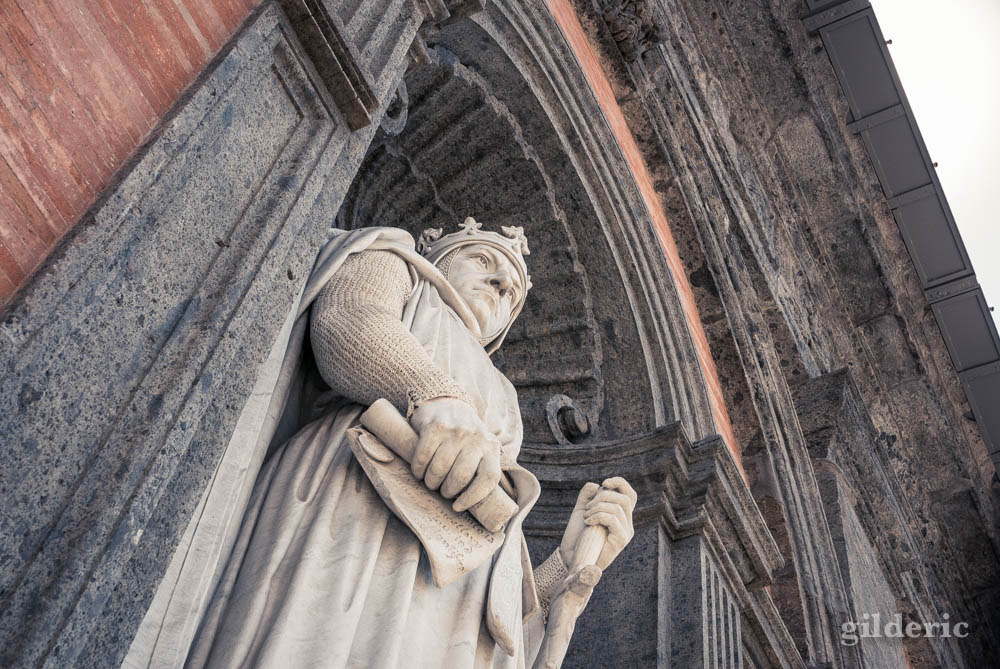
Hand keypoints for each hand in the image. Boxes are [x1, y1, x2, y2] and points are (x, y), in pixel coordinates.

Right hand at [408, 397, 501, 512]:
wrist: (446, 402)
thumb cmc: (463, 435)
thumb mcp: (480, 448)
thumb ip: (481, 467)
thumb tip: (476, 504)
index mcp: (491, 447)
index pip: (489, 478)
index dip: (473, 497)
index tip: (458, 506)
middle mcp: (476, 437)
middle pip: (461, 476)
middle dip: (447, 490)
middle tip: (442, 491)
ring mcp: (456, 430)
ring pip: (440, 468)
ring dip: (431, 481)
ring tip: (430, 482)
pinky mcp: (436, 426)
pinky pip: (423, 456)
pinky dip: (418, 469)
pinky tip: (419, 471)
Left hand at [559, 477, 635, 569]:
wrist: (571, 556)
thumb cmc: (578, 535)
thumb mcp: (582, 510)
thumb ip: (588, 495)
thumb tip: (596, 485)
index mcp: (621, 515)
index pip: (630, 495)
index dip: (621, 484)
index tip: (604, 483)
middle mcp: (627, 524)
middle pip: (624, 499)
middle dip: (604, 496)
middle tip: (588, 506)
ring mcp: (626, 532)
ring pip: (617, 508)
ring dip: (597, 507)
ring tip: (586, 516)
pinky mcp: (621, 540)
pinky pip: (614, 519)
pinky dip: (598, 516)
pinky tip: (588, 521)